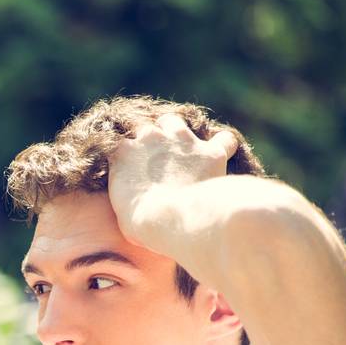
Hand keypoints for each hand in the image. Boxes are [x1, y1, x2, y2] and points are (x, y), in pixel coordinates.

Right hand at [108, 113, 238, 243]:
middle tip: (156, 164)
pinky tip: (221, 155)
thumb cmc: (141, 221)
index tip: (133, 173)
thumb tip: (137, 198)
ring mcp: (182, 140)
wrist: (169, 218)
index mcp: (124, 152)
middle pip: (148, 129)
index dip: (130, 158)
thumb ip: (127, 193)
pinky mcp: (210, 152)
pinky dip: (222, 146)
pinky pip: (222, 140)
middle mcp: (151, 137)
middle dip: (151, 143)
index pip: (122, 146)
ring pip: (176, 122)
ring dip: (178, 135)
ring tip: (182, 152)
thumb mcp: (122, 208)